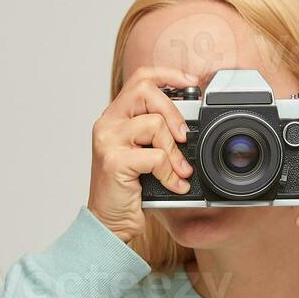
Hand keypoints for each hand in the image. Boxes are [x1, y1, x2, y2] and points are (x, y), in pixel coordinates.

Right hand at [87, 66, 197, 243]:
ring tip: (179, 171)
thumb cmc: (129, 190)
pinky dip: (170, 173)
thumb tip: (189, 126)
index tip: (191, 83)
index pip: (140, 78)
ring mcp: (108, 141)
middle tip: (184, 136)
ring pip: (154, 124)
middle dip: (173, 112)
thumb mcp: (143, 154)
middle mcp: (107, 124)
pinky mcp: (114, 161)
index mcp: (115, 117)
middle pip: (145, 91)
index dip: (168, 75)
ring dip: (174, 151)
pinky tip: (173, 186)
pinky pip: (155, 157)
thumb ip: (157, 135)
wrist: (108, 222)